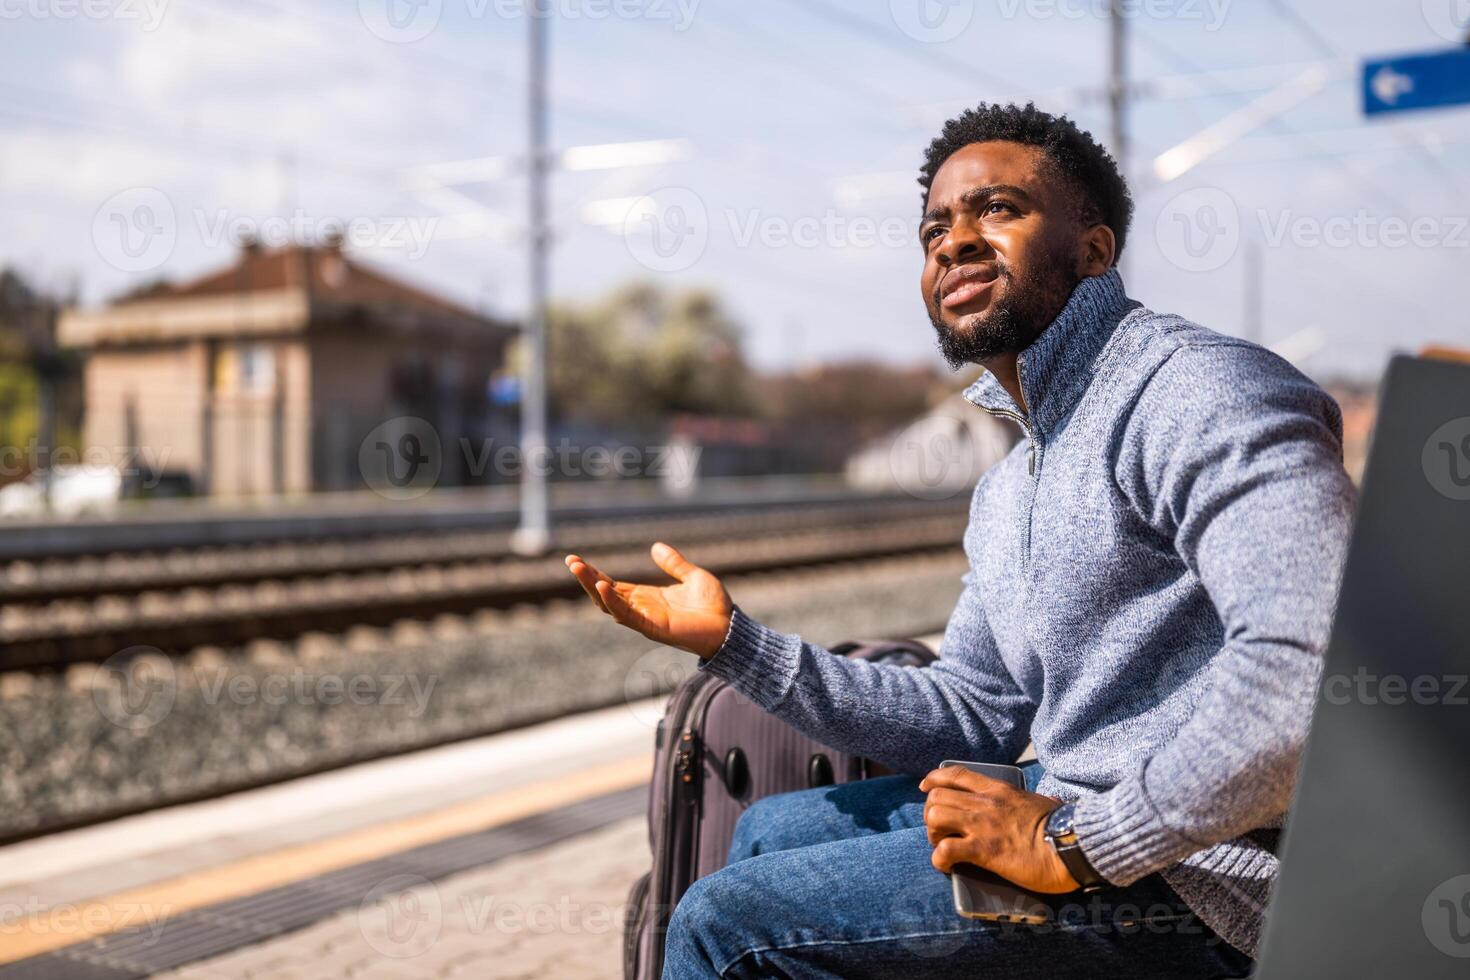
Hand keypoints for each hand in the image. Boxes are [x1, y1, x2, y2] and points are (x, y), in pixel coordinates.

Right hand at [564, 542, 733, 659]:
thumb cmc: (714, 607)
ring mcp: (645, 619)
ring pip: (609, 604)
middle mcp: (642, 609)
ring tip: (578, 568)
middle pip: (605, 594)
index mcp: (647, 598)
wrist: (730, 628)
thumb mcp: (693, 577)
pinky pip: (627, 616)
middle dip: (586, 578)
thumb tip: (656, 547)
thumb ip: (674, 564)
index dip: (594, 574)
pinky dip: (613, 602)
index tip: (576, 560)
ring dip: (592, 587)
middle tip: (570, 561)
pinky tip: (602, 586)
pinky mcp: (653, 627)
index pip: (613, 585)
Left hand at [919, 764, 1079, 893]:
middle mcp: (984, 803)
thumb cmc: (1063, 827)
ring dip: (933, 835)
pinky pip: (945, 850)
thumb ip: (1034, 800)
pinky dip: (939, 859)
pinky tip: (948, 866)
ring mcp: (982, 825)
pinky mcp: (983, 851)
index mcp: (997, 789)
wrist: (1072, 846)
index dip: (934, 780)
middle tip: (941, 831)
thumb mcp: (1043, 802)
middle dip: (931, 814)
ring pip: (934, 817)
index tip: (926, 788)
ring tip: (944, 847)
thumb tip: (1049, 803)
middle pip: (937, 796)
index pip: (955, 774)